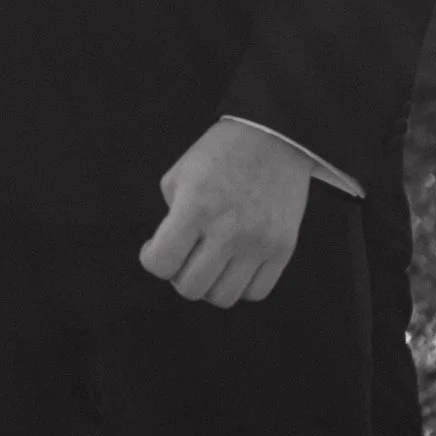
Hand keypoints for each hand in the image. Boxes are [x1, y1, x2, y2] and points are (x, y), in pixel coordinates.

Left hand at [138, 121, 315, 306]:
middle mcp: (228, 230)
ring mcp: (259, 243)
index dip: (152, 260)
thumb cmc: (218, 155)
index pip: (162, 263)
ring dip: (209, 284)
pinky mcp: (284, 249)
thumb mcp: (179, 177)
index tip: (155, 249)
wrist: (272, 138)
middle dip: (178, 276)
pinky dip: (240, 285)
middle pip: (191, 288)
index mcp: (195, 207)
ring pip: (224, 297)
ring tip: (208, 262)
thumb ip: (170, 217)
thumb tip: (170, 252)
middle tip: (183, 256)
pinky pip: (256, 292)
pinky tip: (233, 264)